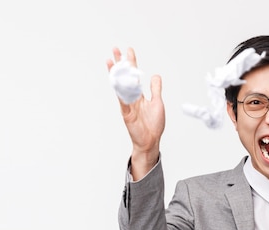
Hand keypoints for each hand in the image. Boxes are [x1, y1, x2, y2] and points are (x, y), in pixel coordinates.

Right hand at [107, 47, 164, 178]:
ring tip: (111, 61)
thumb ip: (155, 89)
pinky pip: (122, 100)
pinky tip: (116, 81)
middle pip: (124, 77)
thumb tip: (155, 75)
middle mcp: (132, 97)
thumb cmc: (153, 124)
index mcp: (139, 94)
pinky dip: (120, 91)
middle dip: (120, 63)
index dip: (132, 63)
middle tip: (115, 49)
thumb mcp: (158, 102)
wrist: (150, 140)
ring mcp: (127, 104)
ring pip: (120, 86)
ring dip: (116, 74)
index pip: (134, 75)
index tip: (128, 50)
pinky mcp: (126, 113)